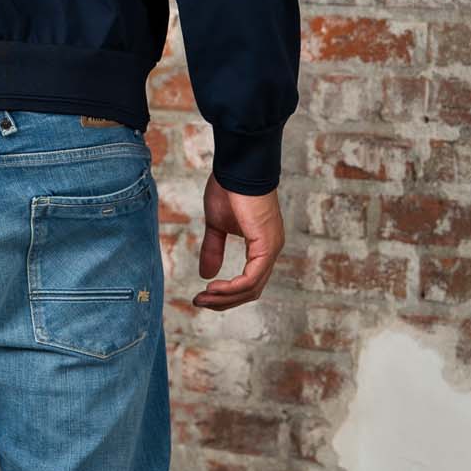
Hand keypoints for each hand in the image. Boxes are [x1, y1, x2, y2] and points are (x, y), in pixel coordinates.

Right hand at [194, 174, 284, 311]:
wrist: (237, 168)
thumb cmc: (229, 189)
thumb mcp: (216, 225)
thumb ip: (213, 249)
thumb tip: (206, 274)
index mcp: (262, 246)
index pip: (249, 282)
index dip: (226, 293)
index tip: (202, 296)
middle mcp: (271, 250)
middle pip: (251, 290)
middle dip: (223, 301)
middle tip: (198, 302)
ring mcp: (271, 248)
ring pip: (251, 288)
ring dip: (225, 298)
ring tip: (202, 298)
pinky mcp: (266, 245)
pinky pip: (252, 278)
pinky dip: (232, 288)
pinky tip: (214, 288)